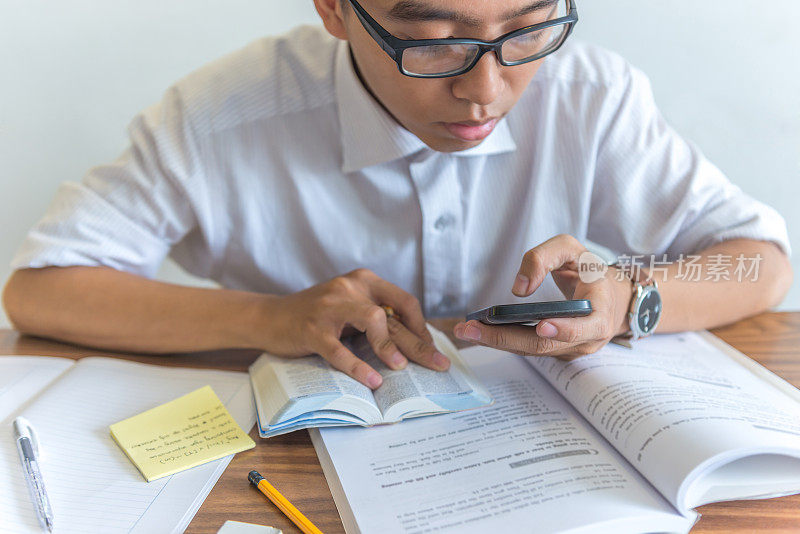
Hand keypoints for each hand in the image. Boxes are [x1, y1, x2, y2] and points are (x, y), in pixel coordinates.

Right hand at [261, 268, 449, 388]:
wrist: (270, 317)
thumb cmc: (316, 317)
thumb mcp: (349, 309)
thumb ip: (375, 318)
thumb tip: (413, 344)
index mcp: (363, 281)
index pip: (404, 301)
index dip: (421, 326)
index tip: (431, 348)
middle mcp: (350, 287)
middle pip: (394, 315)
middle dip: (419, 343)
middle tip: (439, 364)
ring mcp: (330, 307)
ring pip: (372, 320)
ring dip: (390, 346)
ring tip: (402, 368)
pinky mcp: (312, 329)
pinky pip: (339, 349)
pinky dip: (357, 366)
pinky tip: (371, 380)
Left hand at [454, 234, 630, 358]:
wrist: (608, 295)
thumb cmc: (589, 270)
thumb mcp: (570, 249)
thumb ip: (543, 258)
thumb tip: (519, 289)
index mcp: (600, 310)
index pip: (586, 326)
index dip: (564, 329)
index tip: (541, 326)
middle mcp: (588, 337)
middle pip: (545, 344)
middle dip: (505, 338)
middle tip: (472, 329)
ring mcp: (572, 349)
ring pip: (533, 350)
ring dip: (497, 342)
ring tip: (466, 330)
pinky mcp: (557, 352)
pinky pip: (530, 348)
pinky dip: (504, 340)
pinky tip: (480, 332)